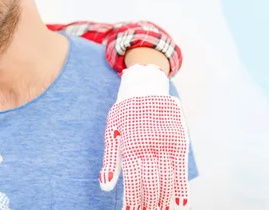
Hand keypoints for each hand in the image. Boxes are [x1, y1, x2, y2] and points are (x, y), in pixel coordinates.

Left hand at [99, 65, 189, 209]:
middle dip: (148, 201)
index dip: (132, 198)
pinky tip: (180, 203)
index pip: (132, 179)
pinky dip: (181, 186)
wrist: (145, 88)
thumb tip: (105, 187)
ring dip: (163, 198)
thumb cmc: (125, 114)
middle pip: (150, 182)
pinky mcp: (179, 141)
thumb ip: (110, 161)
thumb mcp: (112, 132)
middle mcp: (148, 145)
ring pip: (166, 178)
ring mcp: (165, 144)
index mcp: (129, 144)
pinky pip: (181, 167)